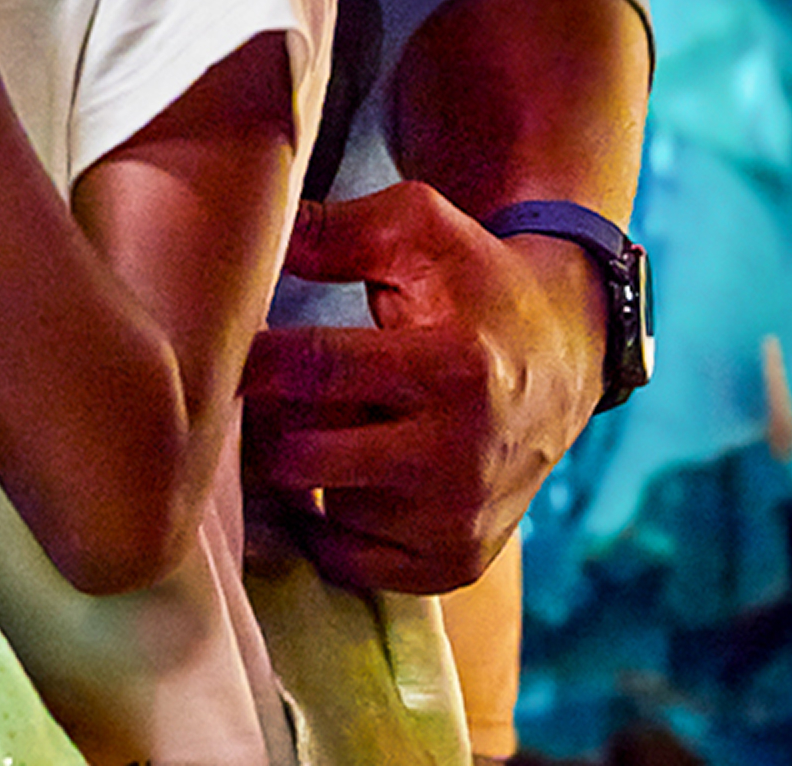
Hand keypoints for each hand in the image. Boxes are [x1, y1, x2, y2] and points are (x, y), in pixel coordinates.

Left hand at [240, 180, 605, 593]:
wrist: (565, 360)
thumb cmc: (475, 284)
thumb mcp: (420, 229)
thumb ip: (335, 230)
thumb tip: (262, 236)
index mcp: (451, 367)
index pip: (312, 369)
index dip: (251, 356)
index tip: (225, 343)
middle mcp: (459, 455)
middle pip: (296, 453)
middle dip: (262, 417)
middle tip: (260, 389)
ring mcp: (458, 519)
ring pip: (315, 503)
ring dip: (298, 466)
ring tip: (320, 420)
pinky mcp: (454, 562)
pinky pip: (344, 557)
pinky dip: (327, 519)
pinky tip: (342, 471)